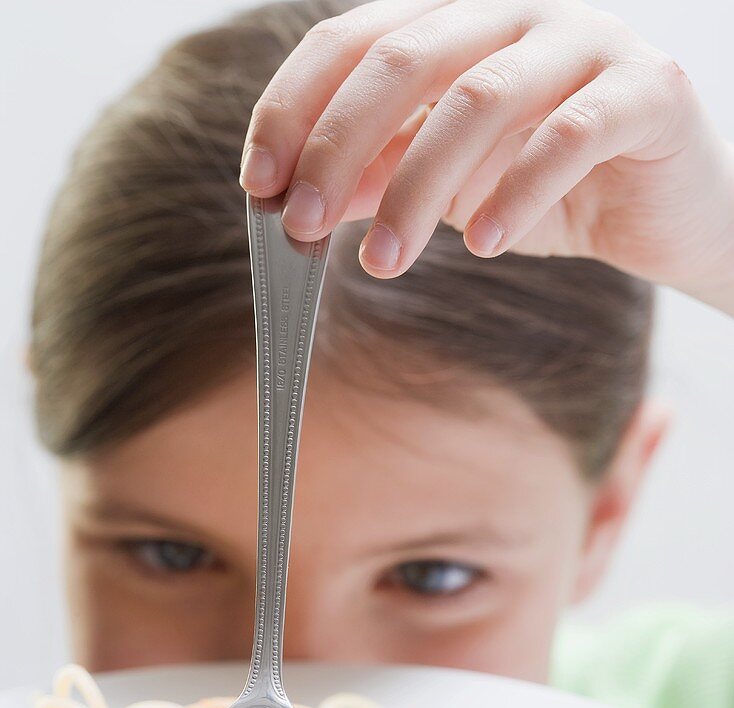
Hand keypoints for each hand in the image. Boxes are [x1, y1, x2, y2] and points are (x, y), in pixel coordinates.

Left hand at [241, 0, 733, 312]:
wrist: (666, 211)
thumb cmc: (549, 190)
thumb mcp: (445, 186)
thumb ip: (377, 179)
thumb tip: (291, 203)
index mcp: (458, 25)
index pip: (354, 38)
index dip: (296, 106)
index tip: (258, 183)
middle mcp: (515, 14)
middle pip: (404, 57)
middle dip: (339, 146)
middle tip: (302, 225)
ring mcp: (585, 43)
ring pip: (480, 97)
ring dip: (417, 188)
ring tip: (383, 263)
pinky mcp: (646, 91)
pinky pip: (570, 134)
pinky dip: (517, 191)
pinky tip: (483, 244)